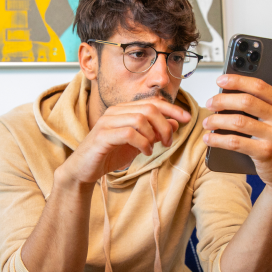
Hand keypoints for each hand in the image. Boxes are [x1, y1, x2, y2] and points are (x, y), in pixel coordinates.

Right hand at [58, 98, 191, 186]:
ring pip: (140, 118)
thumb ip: (154, 132)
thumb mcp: (137, 143)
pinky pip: (129, 133)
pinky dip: (143, 142)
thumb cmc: (108, 154)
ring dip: (154, 135)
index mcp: (124, 110)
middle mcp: (115, 112)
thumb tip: (175, 122)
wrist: (83, 170)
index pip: (153, 102)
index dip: (172, 108)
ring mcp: (107, 122)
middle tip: (169, 142)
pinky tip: (145, 152)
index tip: (187, 118)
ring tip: (156, 148)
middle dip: (165, 125)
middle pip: (149, 109)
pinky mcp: (102, 136)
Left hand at [202, 65, 271, 197]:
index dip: (238, 81)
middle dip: (223, 100)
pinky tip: (209, 138)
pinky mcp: (265, 153)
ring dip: (217, 121)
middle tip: (210, 103)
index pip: (259, 86)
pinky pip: (236, 143)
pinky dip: (218, 140)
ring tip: (207, 122)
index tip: (220, 80)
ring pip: (238, 122)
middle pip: (246, 102)